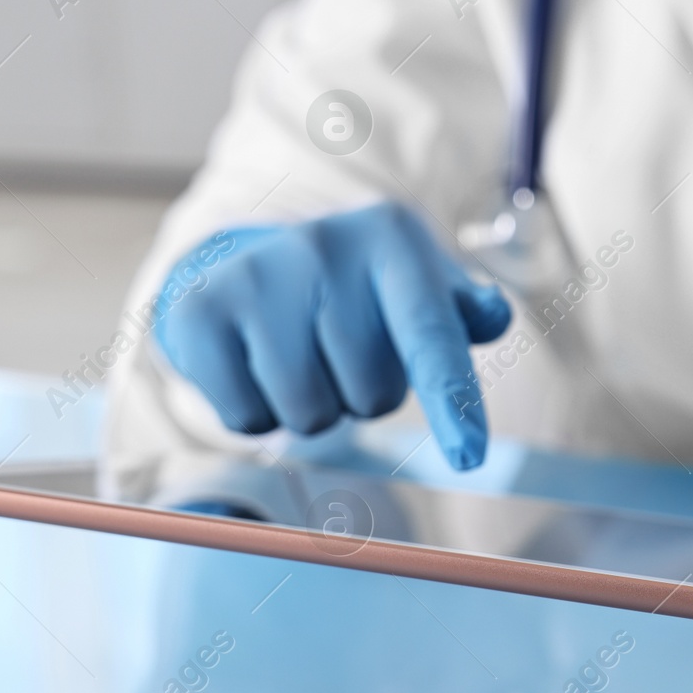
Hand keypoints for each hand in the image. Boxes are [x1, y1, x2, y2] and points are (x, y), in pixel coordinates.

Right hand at [153, 201, 511, 468]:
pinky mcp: (199, 313)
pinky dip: (255, 414)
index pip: (429, 332)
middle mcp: (323, 244)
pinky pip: (247, 421)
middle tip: (340, 354)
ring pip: (309, 416)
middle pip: (372, 394)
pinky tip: (252, 366)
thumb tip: (494, 316)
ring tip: (298, 359)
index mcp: (391, 236)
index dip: (452, 399)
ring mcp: (256, 275)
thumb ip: (464, 311)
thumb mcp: (418, 284)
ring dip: (311, 410)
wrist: (243, 262)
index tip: (470, 456)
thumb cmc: (355, 290)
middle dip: (364, 395)